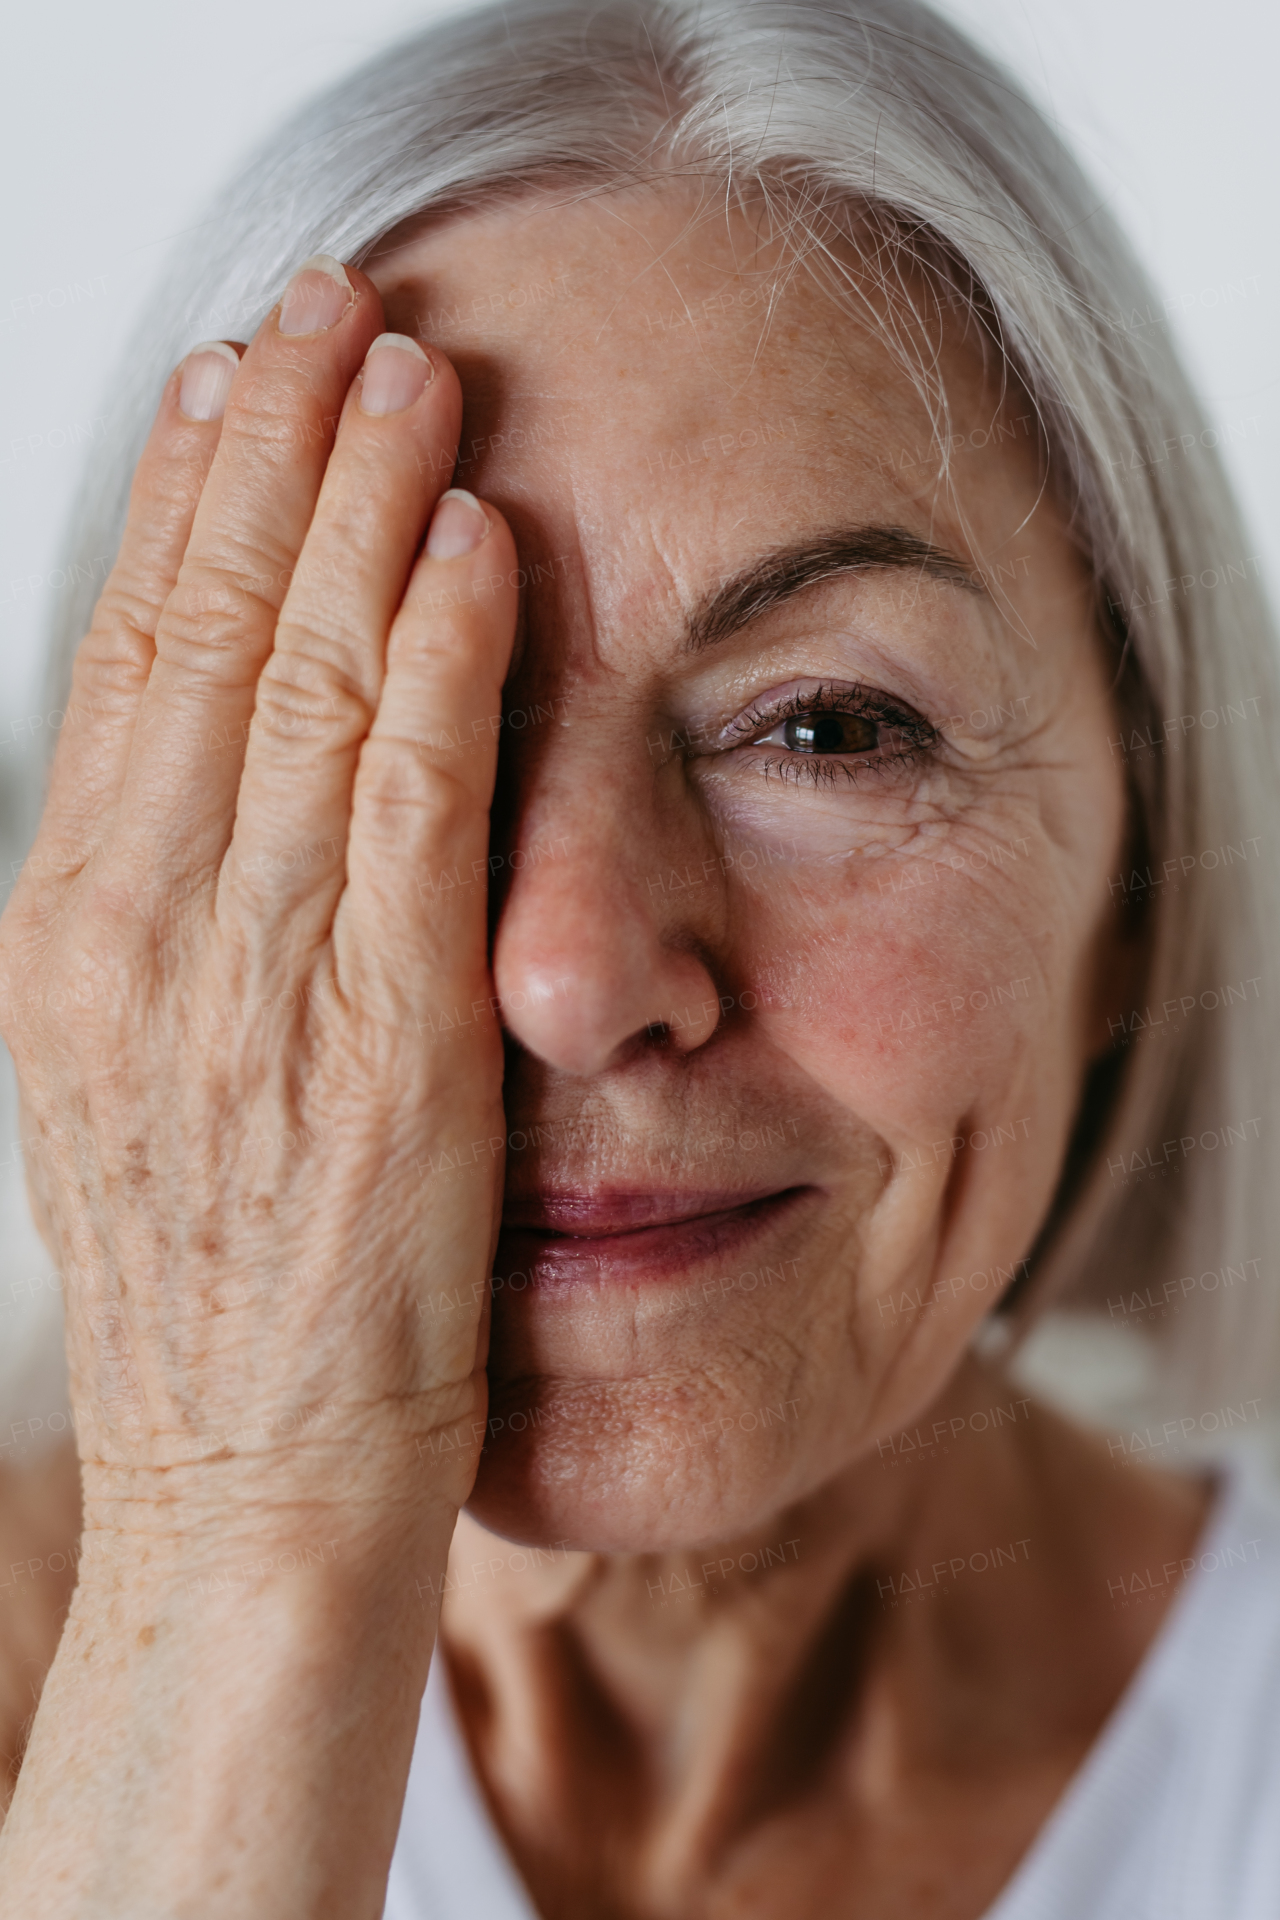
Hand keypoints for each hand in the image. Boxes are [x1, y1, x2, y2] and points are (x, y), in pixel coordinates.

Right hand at [0, 256, 518, 1565]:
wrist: (246, 1484)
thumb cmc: (213, 1290)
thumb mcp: (137, 1077)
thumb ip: (171, 916)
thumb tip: (216, 759)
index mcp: (76, 929)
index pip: (127, 659)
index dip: (180, 502)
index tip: (228, 381)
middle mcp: (143, 928)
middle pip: (203, 630)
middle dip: (270, 449)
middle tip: (326, 308)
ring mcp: (256, 977)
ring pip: (302, 684)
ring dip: (359, 506)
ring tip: (408, 368)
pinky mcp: (383, 1037)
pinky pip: (412, 804)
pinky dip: (443, 661)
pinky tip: (474, 545)